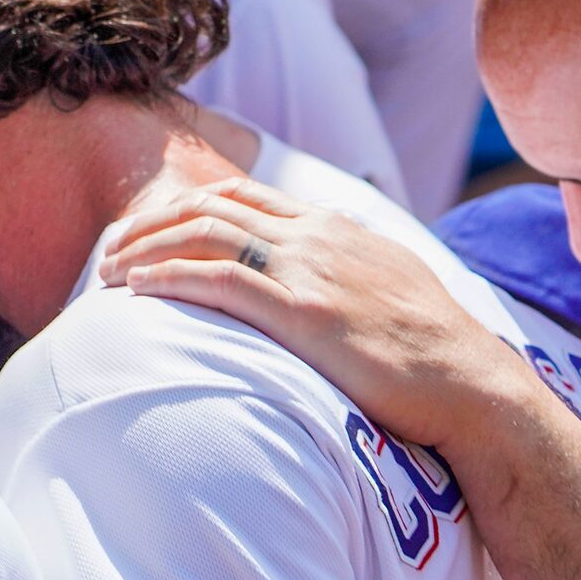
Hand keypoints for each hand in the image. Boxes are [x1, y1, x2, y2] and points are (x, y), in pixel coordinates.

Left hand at [100, 176, 532, 456]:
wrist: (473, 385)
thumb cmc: (434, 353)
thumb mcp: (390, 287)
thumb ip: (349, 271)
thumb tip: (319, 283)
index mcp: (336, 226)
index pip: (244, 194)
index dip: (185, 207)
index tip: (148, 231)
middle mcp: (318, 236)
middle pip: (212, 205)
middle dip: (150, 222)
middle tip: (108, 251)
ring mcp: (311, 269)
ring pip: (204, 232)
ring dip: (145, 247)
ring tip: (106, 272)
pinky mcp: (303, 311)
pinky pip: (218, 278)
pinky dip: (168, 277)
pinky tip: (136, 290)